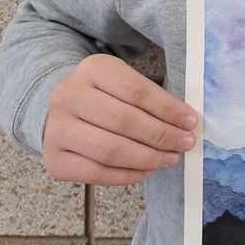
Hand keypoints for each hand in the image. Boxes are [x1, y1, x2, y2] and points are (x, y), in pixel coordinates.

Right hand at [42, 54, 198, 185]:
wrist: (61, 109)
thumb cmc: (102, 95)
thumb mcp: (122, 81)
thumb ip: (150, 98)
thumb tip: (185, 123)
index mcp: (92, 69)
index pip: (136, 91)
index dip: (167, 109)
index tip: (190, 122)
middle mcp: (69, 96)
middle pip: (123, 121)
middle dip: (161, 135)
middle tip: (184, 143)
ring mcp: (57, 129)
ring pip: (109, 150)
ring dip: (147, 158)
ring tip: (169, 158)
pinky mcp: (54, 159)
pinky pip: (96, 173)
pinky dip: (127, 175)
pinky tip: (147, 170)